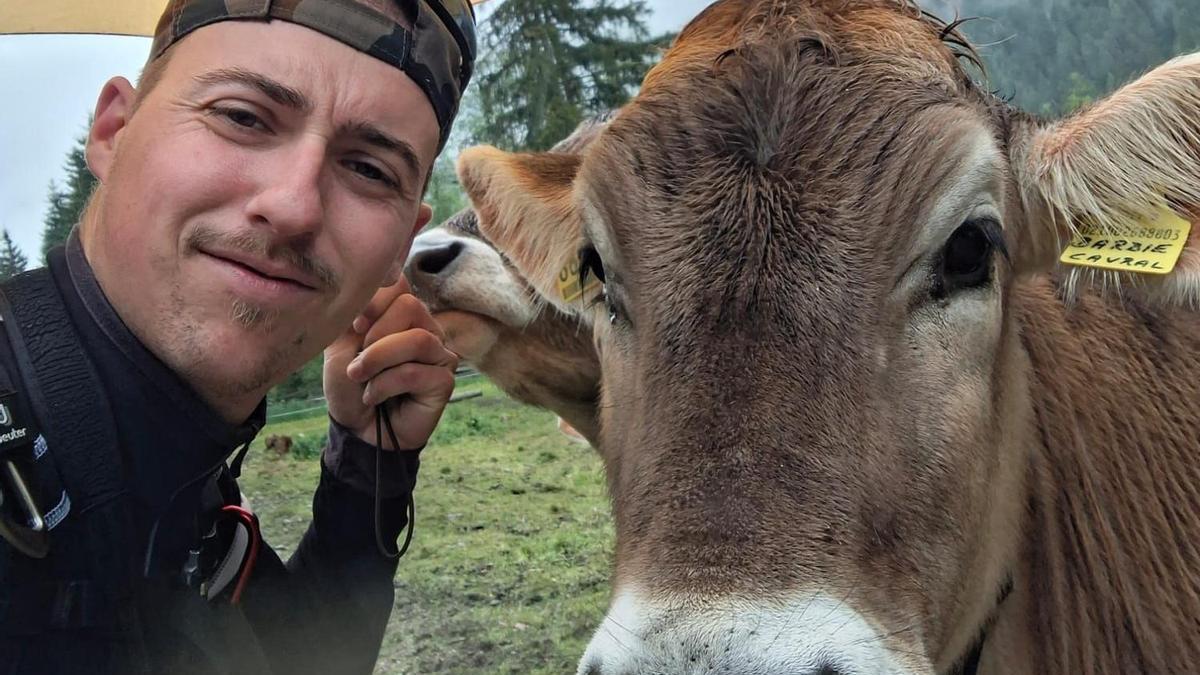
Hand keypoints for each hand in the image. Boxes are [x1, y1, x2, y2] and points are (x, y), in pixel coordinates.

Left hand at [324, 278, 458, 449]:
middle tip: (358, 361)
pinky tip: (374, 397)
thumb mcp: (341, 344)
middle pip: (410, 306)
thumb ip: (354, 313)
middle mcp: (426, 329)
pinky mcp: (444, 382)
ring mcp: (439, 355)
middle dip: (375, 335)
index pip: (399, 283)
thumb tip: (368, 288)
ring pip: (416, 340)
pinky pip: (415, 372)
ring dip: (378, 360)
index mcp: (401, 315)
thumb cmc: (351, 386)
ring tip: (361, 378)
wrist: (357, 429)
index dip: (375, 298)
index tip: (355, 324)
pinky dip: (385, 385)